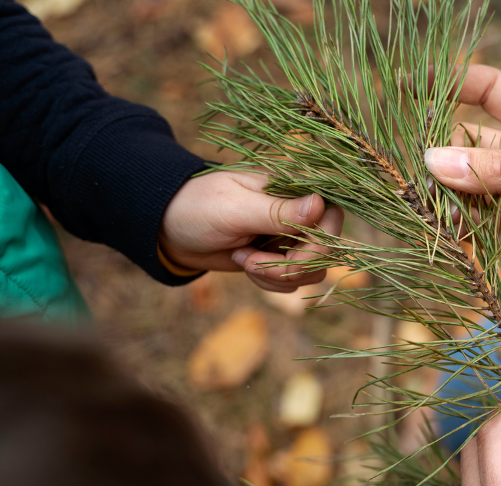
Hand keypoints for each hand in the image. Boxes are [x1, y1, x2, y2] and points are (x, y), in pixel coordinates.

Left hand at [160, 171, 343, 292]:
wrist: (168, 228)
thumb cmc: (197, 207)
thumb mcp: (236, 209)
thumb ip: (279, 211)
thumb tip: (320, 204)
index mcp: (293, 189)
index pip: (332, 218)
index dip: (318, 245)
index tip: (288, 257)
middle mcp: (298, 212)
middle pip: (326, 251)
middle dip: (291, 267)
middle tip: (250, 262)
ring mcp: (290, 236)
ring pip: (312, 271)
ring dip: (277, 276)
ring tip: (242, 259)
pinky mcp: (279, 257)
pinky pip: (293, 281)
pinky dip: (270, 282)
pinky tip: (243, 263)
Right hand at [425, 66, 500, 342]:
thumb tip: (435, 161)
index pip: (493, 91)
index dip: (452, 82)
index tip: (410, 86)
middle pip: (467, 142)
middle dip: (436, 147)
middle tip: (405, 161)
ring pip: (463, 187)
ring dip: (439, 191)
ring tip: (414, 197)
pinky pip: (470, 228)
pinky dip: (450, 227)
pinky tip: (435, 227)